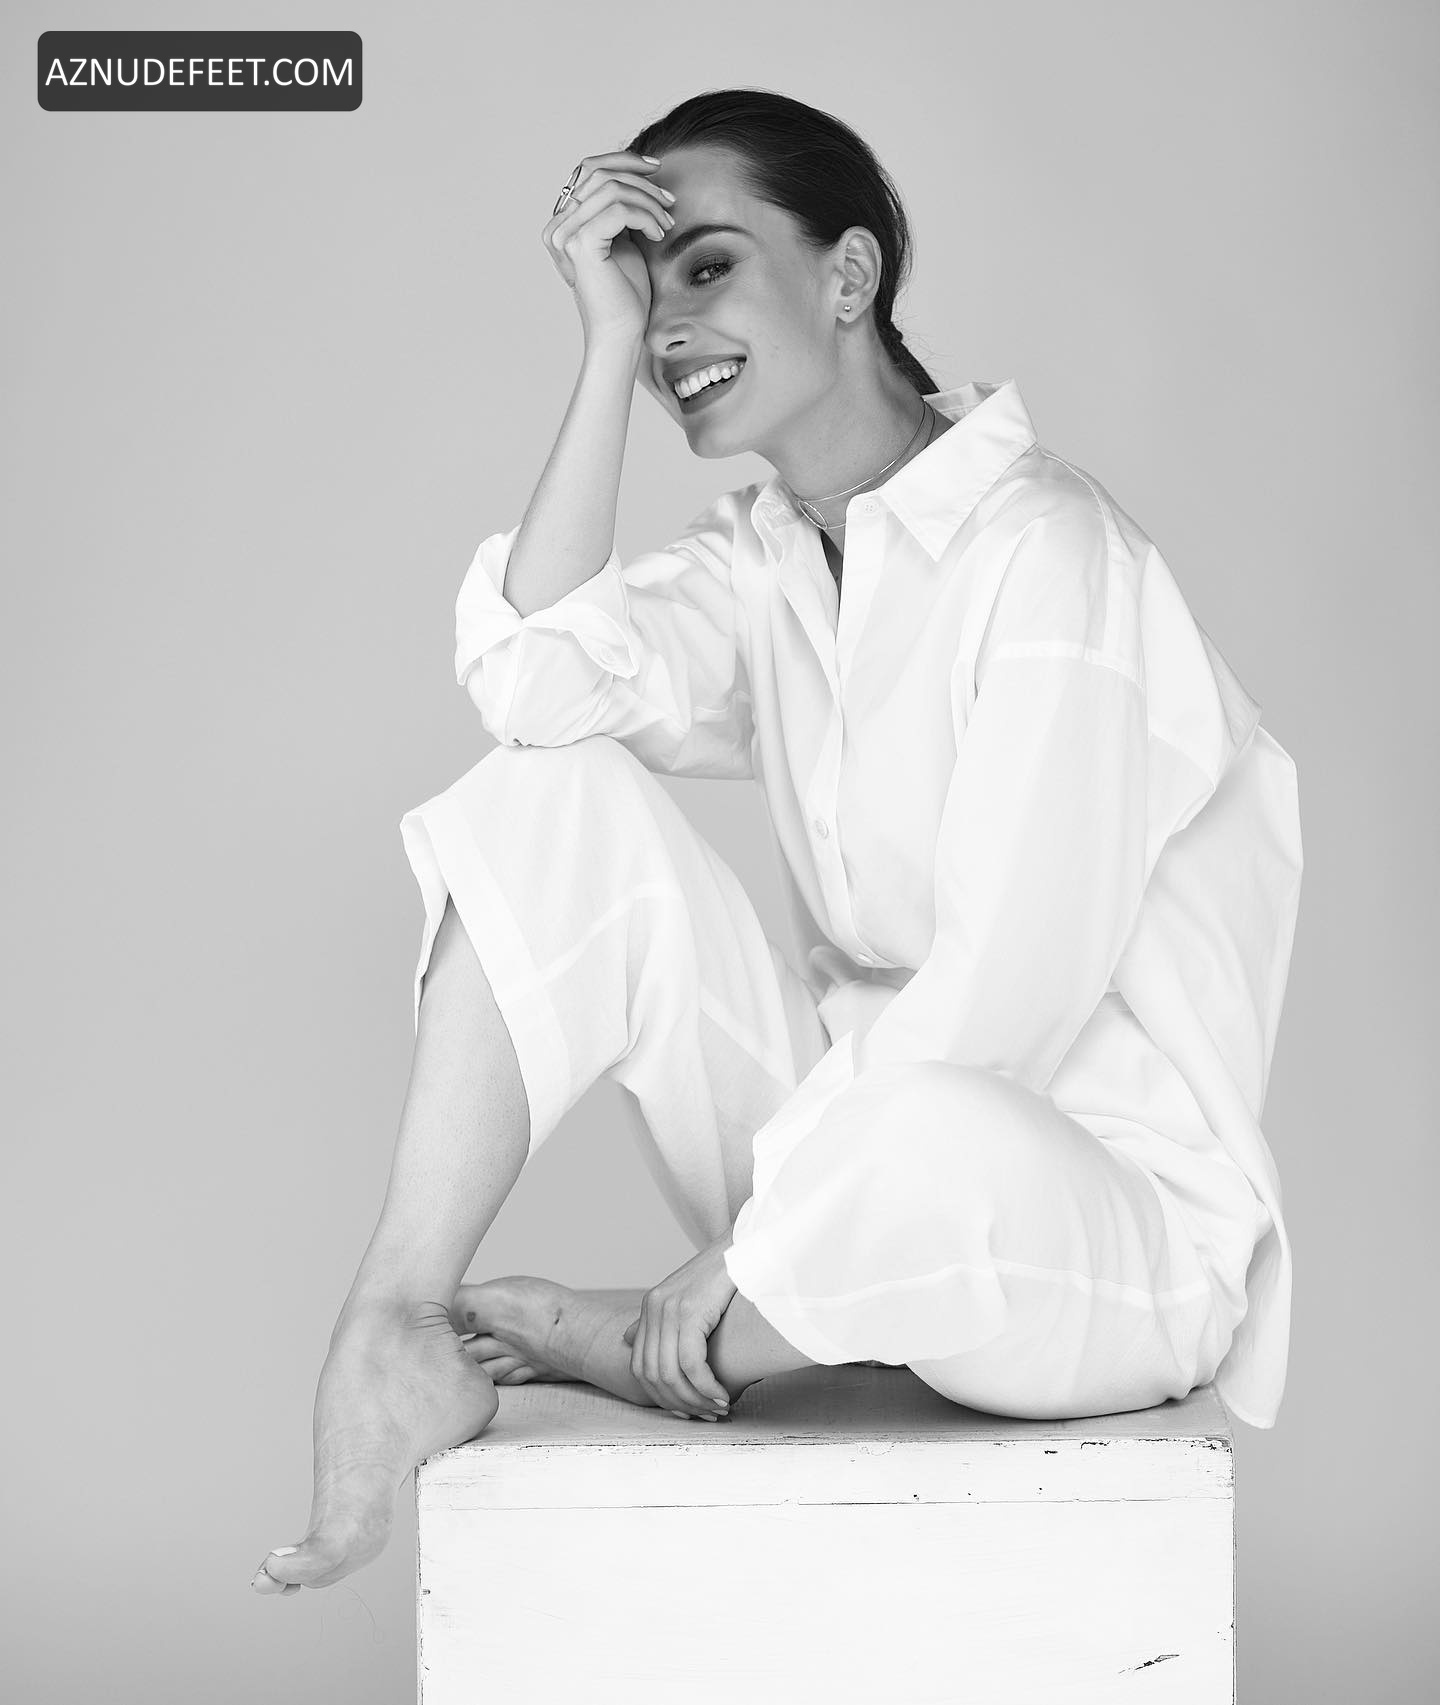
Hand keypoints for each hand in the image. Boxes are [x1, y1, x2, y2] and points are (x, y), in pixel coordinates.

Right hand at [541, 150, 673, 348]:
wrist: (622, 332)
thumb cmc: (626, 293)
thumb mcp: (624, 239)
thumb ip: (620, 208)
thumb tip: (637, 175)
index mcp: (564, 221)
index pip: (588, 168)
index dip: (624, 161)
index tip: (656, 169)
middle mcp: (558, 225)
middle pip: (600, 172)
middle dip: (641, 181)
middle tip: (669, 201)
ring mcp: (566, 234)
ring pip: (612, 189)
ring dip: (648, 201)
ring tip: (666, 223)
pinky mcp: (582, 245)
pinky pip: (619, 210)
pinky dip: (645, 216)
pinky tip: (658, 235)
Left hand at [622, 1236, 735, 1419]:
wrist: (747, 1245)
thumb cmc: (725, 1273)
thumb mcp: (686, 1297)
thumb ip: (659, 1321)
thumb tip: (629, 1339)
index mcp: (650, 1306)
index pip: (640, 1367)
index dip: (662, 1396)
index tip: (688, 1410)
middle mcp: (654, 1307)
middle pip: (652, 1375)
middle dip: (678, 1403)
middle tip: (705, 1415)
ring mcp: (669, 1308)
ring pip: (670, 1373)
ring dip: (695, 1399)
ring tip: (717, 1408)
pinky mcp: (690, 1311)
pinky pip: (691, 1363)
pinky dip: (706, 1386)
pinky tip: (722, 1394)